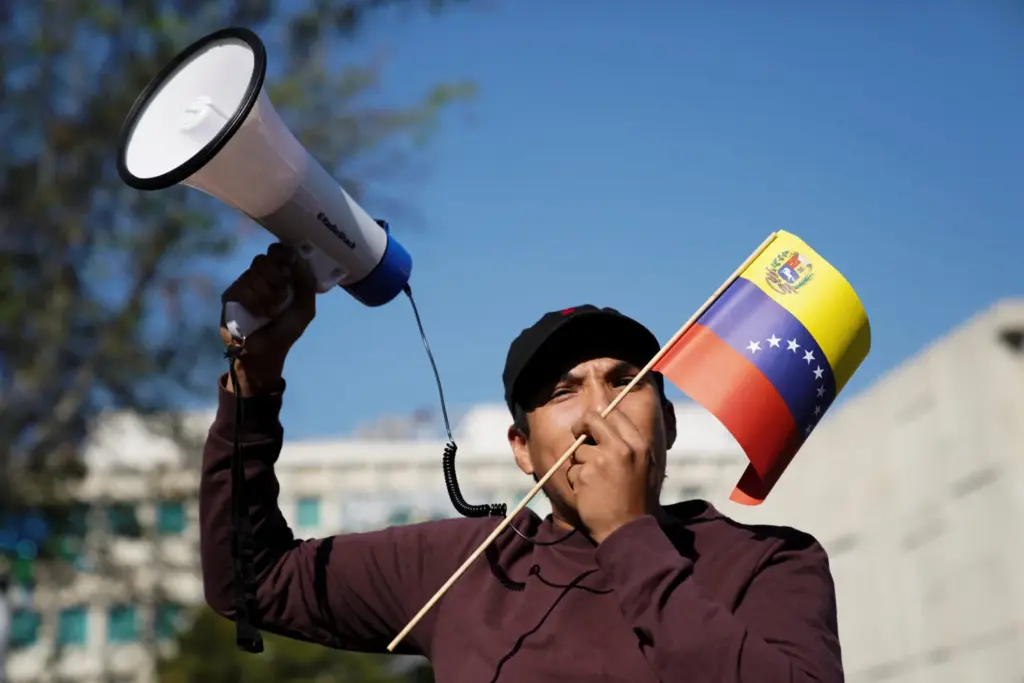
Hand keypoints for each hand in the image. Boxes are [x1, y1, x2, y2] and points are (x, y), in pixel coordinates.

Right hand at [220, 243, 316, 395]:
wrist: (267, 353)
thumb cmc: (286, 330)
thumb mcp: (305, 308)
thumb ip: (306, 283)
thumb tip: (299, 259)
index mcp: (277, 276)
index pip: (276, 250)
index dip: (282, 252)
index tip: (289, 262)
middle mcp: (259, 277)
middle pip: (263, 259)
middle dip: (277, 277)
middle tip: (283, 294)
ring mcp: (243, 285)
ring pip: (254, 274)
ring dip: (268, 295)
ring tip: (272, 312)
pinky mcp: (230, 296)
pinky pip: (243, 288)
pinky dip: (256, 303)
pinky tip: (259, 315)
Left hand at [567, 410, 654, 543]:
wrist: (627, 530)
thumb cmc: (637, 501)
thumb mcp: (646, 468)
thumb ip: (630, 446)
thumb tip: (611, 428)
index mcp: (639, 445)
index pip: (615, 414)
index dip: (600, 417)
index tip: (593, 426)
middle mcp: (621, 449)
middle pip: (592, 420)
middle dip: (580, 426)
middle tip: (577, 434)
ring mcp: (601, 461)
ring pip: (578, 450)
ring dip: (580, 465)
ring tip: (594, 483)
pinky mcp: (585, 475)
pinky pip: (572, 470)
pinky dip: (575, 481)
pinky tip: (588, 494)